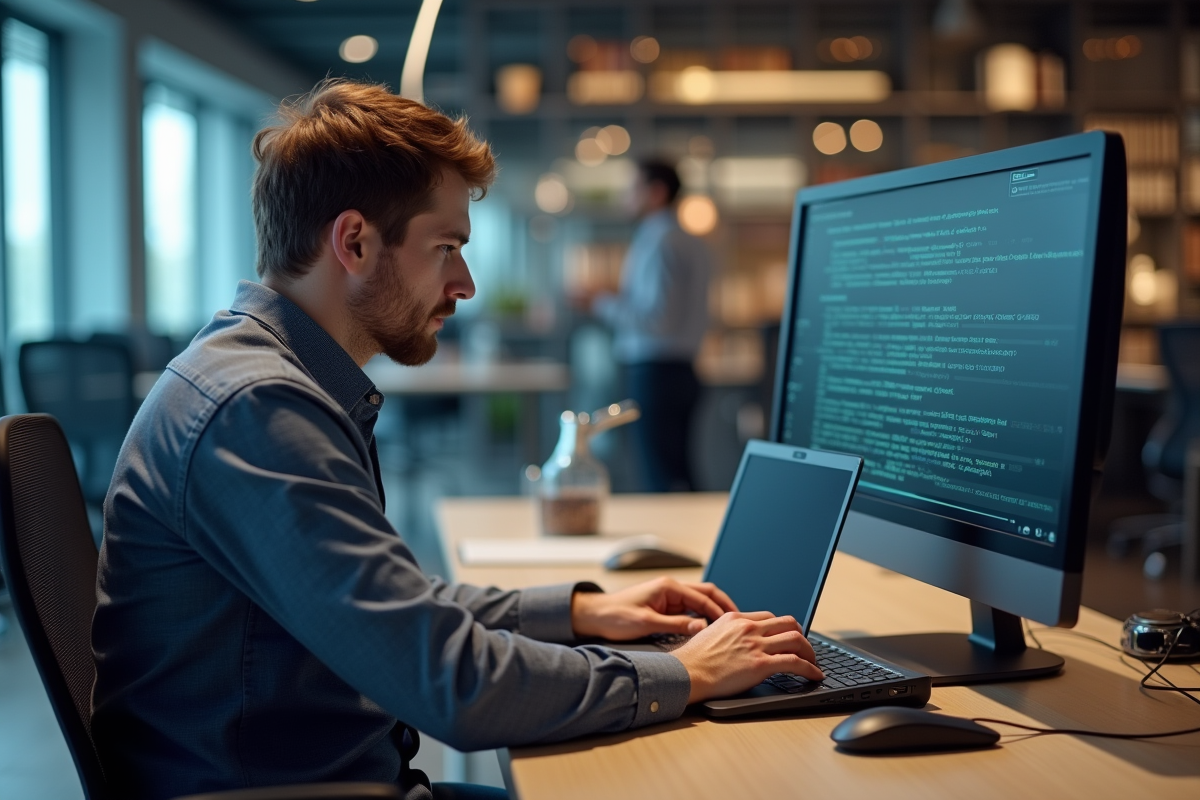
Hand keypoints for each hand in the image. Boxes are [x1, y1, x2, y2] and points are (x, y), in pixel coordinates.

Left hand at [570, 577, 736, 640]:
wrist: (593, 616)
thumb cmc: (615, 616)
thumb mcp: (647, 623)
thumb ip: (676, 625)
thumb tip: (702, 628)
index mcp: (668, 587)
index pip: (703, 597)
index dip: (721, 611)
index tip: (735, 623)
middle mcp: (671, 589)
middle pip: (706, 594)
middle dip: (724, 607)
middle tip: (740, 622)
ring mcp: (668, 597)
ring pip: (699, 603)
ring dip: (714, 613)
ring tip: (730, 628)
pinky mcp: (664, 607)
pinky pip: (689, 611)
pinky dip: (701, 619)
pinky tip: (710, 631)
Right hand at [671, 612, 822, 702]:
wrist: (686, 673)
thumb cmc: (692, 661)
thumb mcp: (709, 634)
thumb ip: (727, 634)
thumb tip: (736, 643)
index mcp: (735, 618)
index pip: (769, 617)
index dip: (783, 628)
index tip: (788, 637)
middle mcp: (748, 628)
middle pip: (788, 623)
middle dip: (801, 636)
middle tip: (805, 649)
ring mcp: (755, 645)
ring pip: (797, 640)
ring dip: (810, 652)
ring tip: (813, 663)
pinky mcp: (760, 664)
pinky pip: (795, 663)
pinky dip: (810, 669)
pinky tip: (814, 676)